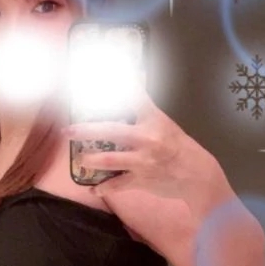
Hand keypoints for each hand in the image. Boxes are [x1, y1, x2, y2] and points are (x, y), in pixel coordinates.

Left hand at [62, 89, 228, 207]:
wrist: (196, 175)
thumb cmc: (179, 147)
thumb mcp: (164, 125)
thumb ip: (143, 113)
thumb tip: (129, 90)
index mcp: (153, 120)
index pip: (134, 97)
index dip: (117, 86)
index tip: (99, 76)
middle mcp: (146, 138)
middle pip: (112, 131)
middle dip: (86, 130)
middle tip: (68, 130)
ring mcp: (142, 161)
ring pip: (111, 160)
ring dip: (92, 160)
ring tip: (81, 160)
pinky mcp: (141, 180)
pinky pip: (118, 185)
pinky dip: (104, 188)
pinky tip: (93, 189)